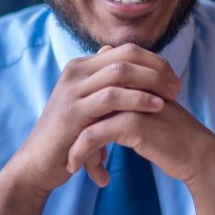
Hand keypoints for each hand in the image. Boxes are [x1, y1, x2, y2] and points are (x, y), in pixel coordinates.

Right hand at [0, 43, 179, 214]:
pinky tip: (156, 107)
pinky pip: (112, 97)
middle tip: (176, 88)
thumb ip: (105, 83)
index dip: (155, 61)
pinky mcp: (73, 112)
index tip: (173, 80)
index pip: (127, 49)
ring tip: (170, 97)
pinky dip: (138, 99)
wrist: (37, 165)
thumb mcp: (89, 104)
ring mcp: (72, 90)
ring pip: (121, 71)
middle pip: (127, 55)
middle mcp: (76, 71)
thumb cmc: (70, 136)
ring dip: (151, 81)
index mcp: (83, 66)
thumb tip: (121, 58)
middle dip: (158, 69)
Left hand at [66, 97, 214, 185]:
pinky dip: (79, 152)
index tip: (71, 132)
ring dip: (72, 142)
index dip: (81, 111)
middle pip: (86, 99)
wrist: (197, 154)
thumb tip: (101, 103)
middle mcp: (131, 84)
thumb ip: (126, 100)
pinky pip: (93, 136)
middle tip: (64, 146)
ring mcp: (131, 101)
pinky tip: (75, 167)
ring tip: (69, 161)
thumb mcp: (147, 110)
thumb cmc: (172, 134)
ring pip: (86, 117)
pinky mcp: (133, 123)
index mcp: (135, 78)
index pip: (93, 89)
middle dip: (71, 126)